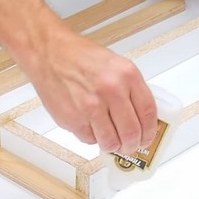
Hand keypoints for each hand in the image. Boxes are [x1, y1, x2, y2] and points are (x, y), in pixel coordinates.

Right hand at [21, 33, 157, 154]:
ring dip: (112, 145)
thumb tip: (140, 117)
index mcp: (127, 75)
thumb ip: (129, 89)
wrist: (48, 53)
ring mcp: (91, 106)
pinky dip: (91, 137)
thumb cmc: (79, 56)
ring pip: (111, 142)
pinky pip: (89, 139)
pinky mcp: (73, 118)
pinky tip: (88, 125)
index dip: (150, 131)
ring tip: (109, 141)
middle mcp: (112, 90)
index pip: (148, 112)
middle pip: (131, 132)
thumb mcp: (114, 64)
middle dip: (132, 145)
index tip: (147, 138)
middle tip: (129, 146)